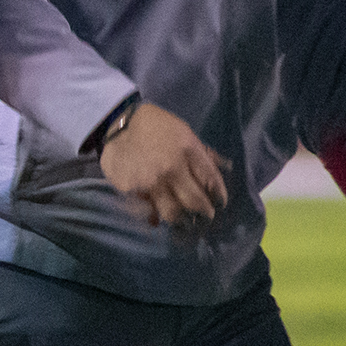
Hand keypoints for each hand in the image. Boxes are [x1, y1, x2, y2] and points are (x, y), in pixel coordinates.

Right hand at [97, 99, 228, 229]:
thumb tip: (227, 167)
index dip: (219, 197)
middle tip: (205, 217)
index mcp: (188, 151)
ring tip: (184, 223)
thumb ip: (203, 154)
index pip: (212, 182)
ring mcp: (149, 182)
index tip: (218, 204)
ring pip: (172, 214)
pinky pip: (146, 211)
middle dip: (204, 213)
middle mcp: (171, 170)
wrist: (119, 123)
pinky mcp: (129, 191)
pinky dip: (153, 216)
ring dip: (182, 221)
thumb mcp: (186, 133)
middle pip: (195, 203)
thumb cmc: (157, 126)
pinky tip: (156, 217)